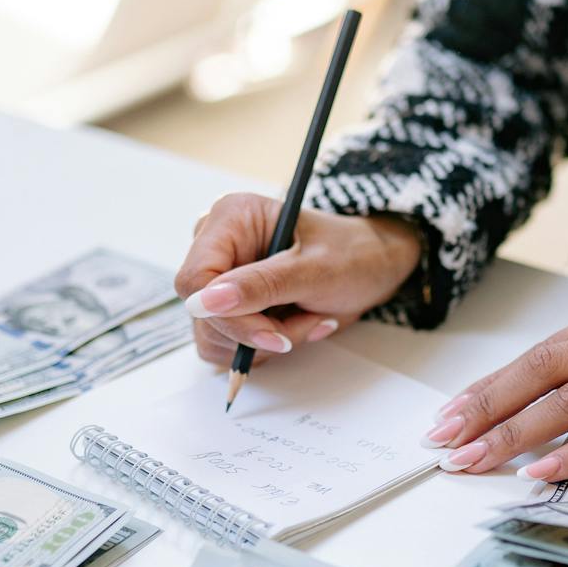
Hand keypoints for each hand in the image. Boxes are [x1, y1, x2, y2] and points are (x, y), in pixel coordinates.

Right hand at [176, 194, 421, 366]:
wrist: (372, 266)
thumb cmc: (353, 254)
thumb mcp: (314, 270)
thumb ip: (261, 285)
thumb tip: (208, 301)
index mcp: (231, 218)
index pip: (195, 280)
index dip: (226, 315)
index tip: (273, 333)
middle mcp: (216, 245)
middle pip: (202, 313)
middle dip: (257, 330)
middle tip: (306, 322)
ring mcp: (220, 278)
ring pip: (213, 335)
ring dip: (264, 342)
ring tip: (307, 319)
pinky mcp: (228, 306)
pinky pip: (225, 345)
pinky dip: (262, 348)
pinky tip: (294, 325)